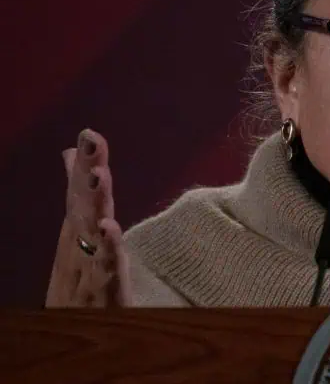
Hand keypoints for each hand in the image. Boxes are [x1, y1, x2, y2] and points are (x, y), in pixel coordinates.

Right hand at [46, 129, 130, 306]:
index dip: (87, 165)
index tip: (90, 132)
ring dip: (95, 206)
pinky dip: (107, 252)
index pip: (82, 195)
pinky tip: (110, 229)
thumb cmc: (83, 287)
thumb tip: (71, 153)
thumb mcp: (81, 239)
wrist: (79, 343)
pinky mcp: (105, 300)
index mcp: (78, 237)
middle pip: (85, 207)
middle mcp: (80, 252)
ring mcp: (89, 276)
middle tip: (92, 140)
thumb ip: (80, 196)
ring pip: (92, 236)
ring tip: (100, 175)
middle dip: (87, 173)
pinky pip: (107, 274)